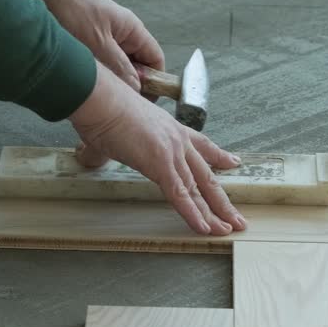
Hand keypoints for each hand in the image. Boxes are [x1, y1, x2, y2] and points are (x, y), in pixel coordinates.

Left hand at [5, 0, 162, 94]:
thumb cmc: (70, 9)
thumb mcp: (98, 44)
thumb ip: (121, 68)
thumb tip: (138, 89)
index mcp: (133, 29)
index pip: (155, 60)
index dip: (154, 81)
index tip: (144, 101)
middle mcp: (123, 34)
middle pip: (138, 66)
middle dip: (130, 84)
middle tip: (117, 99)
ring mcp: (106, 38)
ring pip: (118, 67)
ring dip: (112, 80)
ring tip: (99, 90)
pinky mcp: (89, 42)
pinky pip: (102, 64)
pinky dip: (98, 75)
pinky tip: (86, 82)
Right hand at [70, 65, 246, 235]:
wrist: (97, 96)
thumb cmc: (100, 106)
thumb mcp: (115, 126)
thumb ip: (111, 143)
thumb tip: (90, 150)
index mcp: (170, 128)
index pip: (202, 145)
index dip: (219, 156)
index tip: (233, 163)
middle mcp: (177, 140)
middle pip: (206, 174)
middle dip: (222, 199)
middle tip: (237, 216)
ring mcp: (171, 152)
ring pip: (197, 190)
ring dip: (212, 214)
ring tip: (226, 229)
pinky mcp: (160, 164)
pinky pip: (180, 196)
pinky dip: (192, 215)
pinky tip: (204, 228)